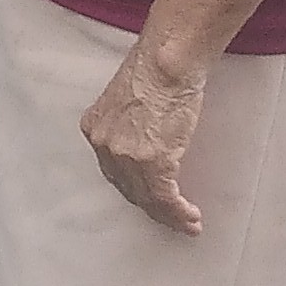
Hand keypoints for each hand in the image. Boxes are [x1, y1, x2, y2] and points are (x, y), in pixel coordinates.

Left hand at [82, 42, 208, 233]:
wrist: (167, 62)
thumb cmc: (156, 70)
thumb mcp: (129, 100)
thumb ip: (130, 123)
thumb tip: (144, 137)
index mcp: (95, 128)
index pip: (113, 169)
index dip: (133, 186)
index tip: (148, 197)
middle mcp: (105, 145)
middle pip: (127, 187)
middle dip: (150, 206)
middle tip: (170, 217)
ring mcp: (127, 156)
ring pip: (147, 198)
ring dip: (169, 215)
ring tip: (186, 223)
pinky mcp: (153, 162)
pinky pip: (165, 198)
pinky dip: (179, 213)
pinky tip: (190, 218)